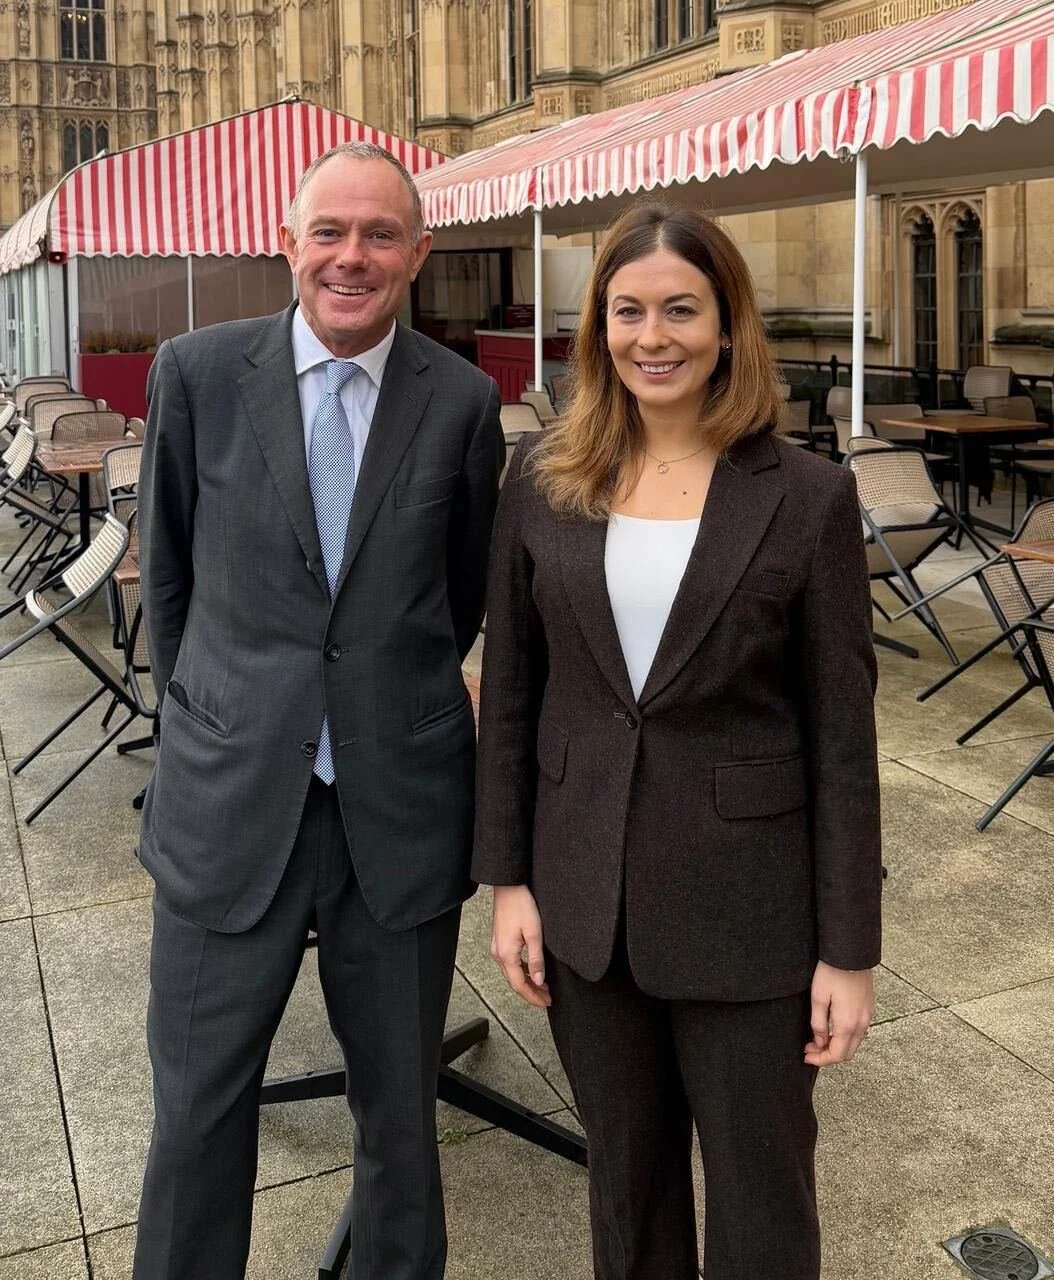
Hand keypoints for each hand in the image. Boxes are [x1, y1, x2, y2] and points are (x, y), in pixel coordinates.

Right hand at [490, 885, 551, 1008]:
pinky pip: (510, 963)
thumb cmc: (521, 905)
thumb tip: (539, 981)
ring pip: (512, 973)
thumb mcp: (534, 933)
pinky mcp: (499, 941)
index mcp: (506, 955)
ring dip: (527, 982)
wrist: (508, 886)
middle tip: (547, 998)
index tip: (545, 1003)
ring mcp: (497, 947)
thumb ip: (536, 959)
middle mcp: (498, 954)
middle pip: (515, 981)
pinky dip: (522, 971)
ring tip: (543, 987)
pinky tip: (532, 970)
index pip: (520, 985)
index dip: (533, 997)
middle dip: (531, 992)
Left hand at [804, 961, 873, 1066]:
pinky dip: (845, 1037)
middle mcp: (861, 1023)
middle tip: (810, 1049)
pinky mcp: (868, 1008)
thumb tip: (820, 1041)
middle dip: (828, 1056)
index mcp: (848, 1023)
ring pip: (854, 1043)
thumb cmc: (832, 972)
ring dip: (837, 1046)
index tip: (807, 1056)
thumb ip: (819, 1024)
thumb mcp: (818, 998)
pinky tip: (832, 1029)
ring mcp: (867, 1016)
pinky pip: (858, 1031)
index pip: (837, 1055)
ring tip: (818, 1039)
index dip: (820, 1060)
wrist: (851, 953)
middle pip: (847, 1053)